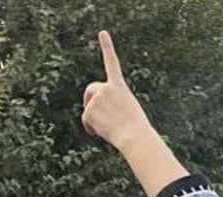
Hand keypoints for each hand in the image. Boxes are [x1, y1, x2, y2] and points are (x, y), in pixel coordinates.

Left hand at [81, 32, 152, 150]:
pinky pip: (86, 121)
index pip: (112, 63)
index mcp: (120, 87)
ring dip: (94, 120)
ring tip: (109, 128)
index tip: (103, 33)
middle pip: (91, 90)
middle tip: (96, 115)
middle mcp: (106, 89)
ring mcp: (96, 99)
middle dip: (90, 100)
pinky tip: (100, 134)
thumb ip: (113, 106)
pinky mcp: (88, 110)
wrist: (134, 137)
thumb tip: (102, 115)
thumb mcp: (128, 111)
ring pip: (88, 108)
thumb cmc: (137, 129)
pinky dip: (91, 129)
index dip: (107, 47)